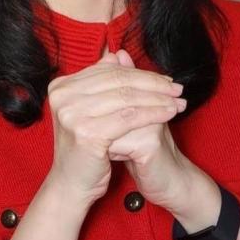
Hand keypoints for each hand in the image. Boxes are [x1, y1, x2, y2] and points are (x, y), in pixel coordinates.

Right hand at [46, 49, 184, 207]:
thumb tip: (119, 54)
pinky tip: (169, 114)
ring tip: (178, 101)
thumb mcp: (91, 110)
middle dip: (152, 84)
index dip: (139, 73)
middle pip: (119, 82)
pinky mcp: (87, 132)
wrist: (72, 185)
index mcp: (60, 86)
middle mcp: (62, 96)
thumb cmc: (85, 149)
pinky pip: (130, 117)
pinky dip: (154, 113)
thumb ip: (103, 82)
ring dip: (158, 98)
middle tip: (177, 88)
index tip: (164, 79)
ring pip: (127, 98)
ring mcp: (72, 114)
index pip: (108, 71)